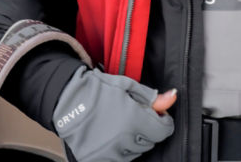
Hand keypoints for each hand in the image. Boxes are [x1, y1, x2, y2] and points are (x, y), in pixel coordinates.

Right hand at [53, 66, 175, 161]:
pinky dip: (120, 150)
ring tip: (120, 125)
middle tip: (134, 116)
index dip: (163, 121)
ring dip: (134, 140)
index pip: (163, 130)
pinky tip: (112, 136)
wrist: (68, 101)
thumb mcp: (127, 86)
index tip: (157, 114)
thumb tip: (172, 97)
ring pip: (136, 152)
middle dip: (147, 129)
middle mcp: (124, 140)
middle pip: (151, 142)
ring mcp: (111, 153)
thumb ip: (151, 97)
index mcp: (133, 119)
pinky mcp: (99, 161)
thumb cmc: (98, 90)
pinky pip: (120, 159)